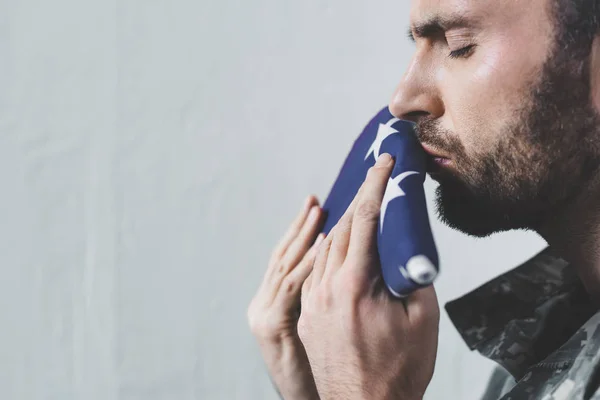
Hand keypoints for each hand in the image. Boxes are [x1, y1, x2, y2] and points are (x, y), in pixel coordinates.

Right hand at [247, 195, 325, 399]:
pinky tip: (323, 244)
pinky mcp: (272, 322)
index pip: (293, 252)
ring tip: (319, 209)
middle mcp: (268, 298)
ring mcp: (266, 308)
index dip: (303, 226)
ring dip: (302, 233)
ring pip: (285, 261)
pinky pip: (291, 286)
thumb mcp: (313, 326)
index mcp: (280, 297)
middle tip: (316, 198)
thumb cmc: (327, 367)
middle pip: (286, 251)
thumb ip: (318, 294)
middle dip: (302, 223)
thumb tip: (336, 260)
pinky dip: (306, 263)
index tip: (317, 202)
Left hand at [298, 153, 439, 399]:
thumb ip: (413, 275)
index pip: (365, 218)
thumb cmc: (399, 371)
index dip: (376, 184)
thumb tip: (407, 249)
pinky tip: (339, 248)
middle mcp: (326, 287)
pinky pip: (315, 272)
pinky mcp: (307, 315)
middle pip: (342, 228)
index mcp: (355, 284)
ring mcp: (312, 302)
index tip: (384, 162)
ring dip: (343, 226)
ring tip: (362, 212)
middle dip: (359, 199)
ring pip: (325, 249)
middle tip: (374, 179)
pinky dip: (329, 253)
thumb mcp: (423, 319)